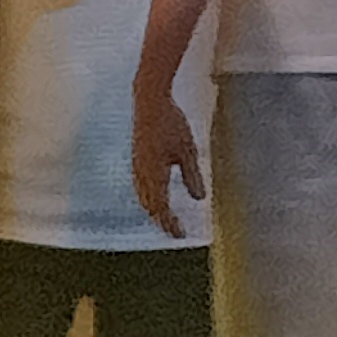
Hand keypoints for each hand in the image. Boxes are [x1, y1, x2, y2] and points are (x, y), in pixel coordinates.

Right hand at [131, 78, 205, 236]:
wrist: (149, 100)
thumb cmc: (171, 123)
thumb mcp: (188, 150)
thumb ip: (192, 176)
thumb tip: (200, 199)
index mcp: (154, 174)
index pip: (161, 208)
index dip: (171, 224)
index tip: (181, 235)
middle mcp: (142, 174)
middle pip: (150, 206)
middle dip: (162, 221)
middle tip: (175, 232)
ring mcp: (136, 166)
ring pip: (143, 197)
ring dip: (153, 210)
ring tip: (165, 219)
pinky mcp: (136, 158)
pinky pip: (140, 186)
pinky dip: (148, 197)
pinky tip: (154, 196)